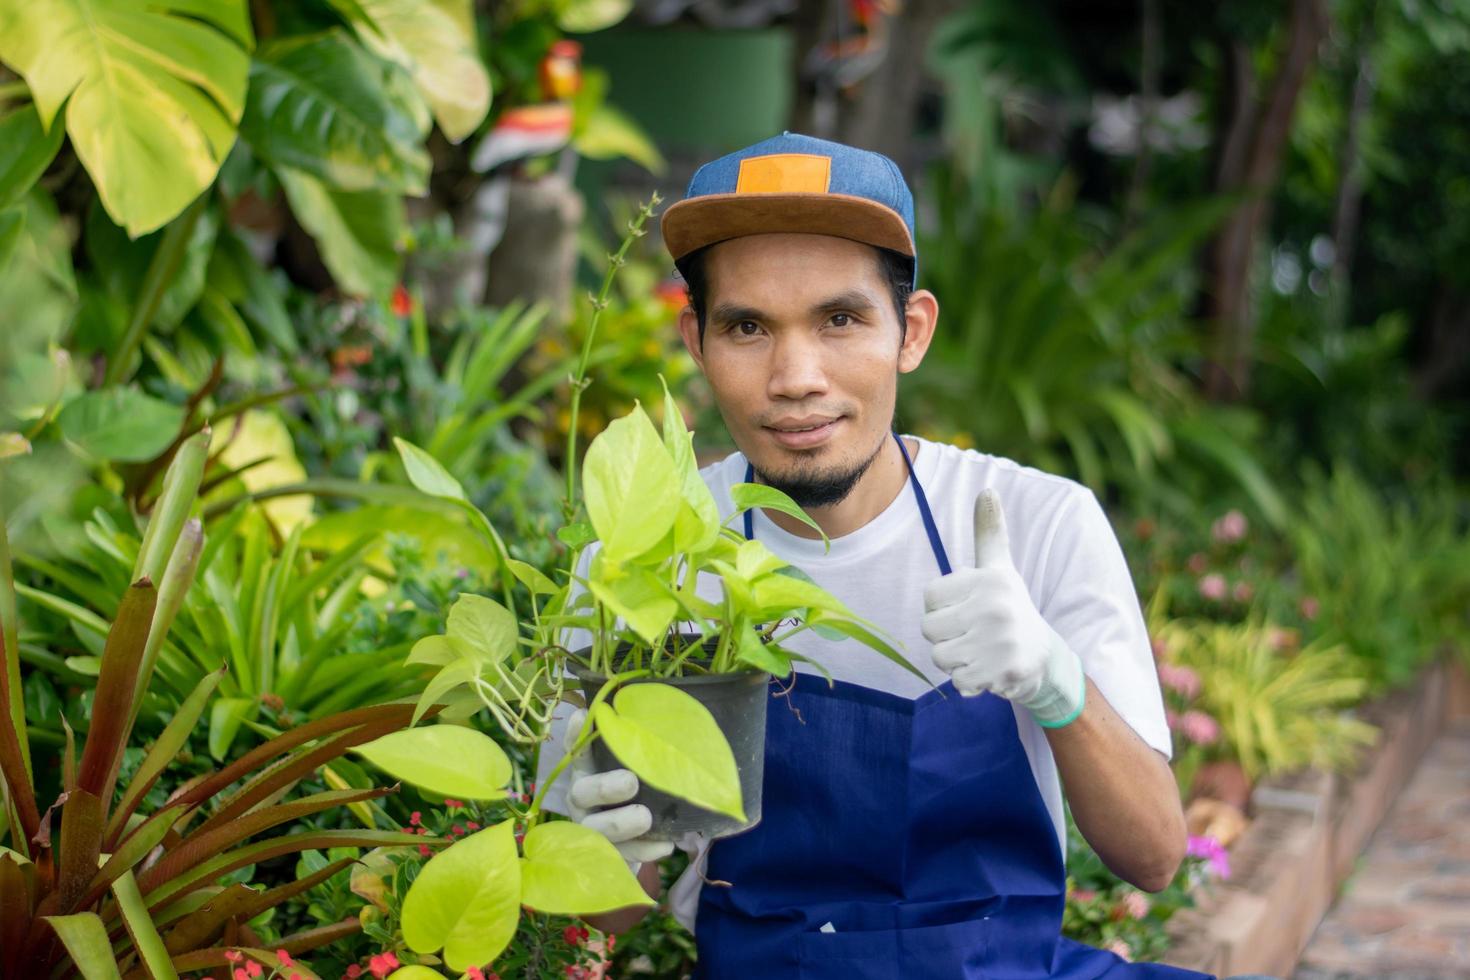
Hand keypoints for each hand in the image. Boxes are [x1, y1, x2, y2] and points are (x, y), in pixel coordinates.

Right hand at [564, 708, 674, 867]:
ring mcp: (590, 830)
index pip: (576, 751)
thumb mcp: (634, 769)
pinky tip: (665, 846)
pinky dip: (644, 851)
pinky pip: (622, 856)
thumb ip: (641, 752)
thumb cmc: (634, 792)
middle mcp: (582, 800)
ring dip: (622, 823)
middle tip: (631, 781)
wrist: (632, 841)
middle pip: (583, 792)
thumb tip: (676, 725)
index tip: (584, 715)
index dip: (575, 735)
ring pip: (598, 829)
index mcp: (587, 773)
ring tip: (646, 817)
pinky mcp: (606, 857)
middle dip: (606, 787)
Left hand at [920, 489, 1085, 726]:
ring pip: (939, 656)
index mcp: (990, 579)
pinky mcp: (1002, 672)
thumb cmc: (1009, 608)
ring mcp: (1000, 641)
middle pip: (929, 628)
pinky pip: (957, 681)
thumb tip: (988, 490)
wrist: (1044, 658)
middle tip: (974, 634)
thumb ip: (989, 532)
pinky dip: (968, 682)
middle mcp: (996, 607)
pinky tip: (988, 671)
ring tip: (980, 652)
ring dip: (955, 660)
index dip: (942, 608)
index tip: (967, 609)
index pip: (929, 598)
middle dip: (945, 637)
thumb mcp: (999, 568)